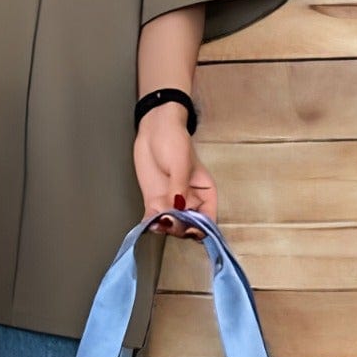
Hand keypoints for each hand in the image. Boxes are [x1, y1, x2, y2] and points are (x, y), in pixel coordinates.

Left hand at [134, 102, 216, 238]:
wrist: (154, 128)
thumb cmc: (174, 139)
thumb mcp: (181, 164)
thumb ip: (179, 188)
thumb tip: (179, 208)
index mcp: (205, 193)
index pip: (208, 219)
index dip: (200, 228)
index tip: (190, 227)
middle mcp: (190, 201)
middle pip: (188, 226)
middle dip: (179, 227)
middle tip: (169, 219)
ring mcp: (171, 202)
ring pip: (171, 225)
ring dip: (164, 227)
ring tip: (158, 221)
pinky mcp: (155, 201)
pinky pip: (154, 219)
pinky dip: (151, 224)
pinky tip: (149, 224)